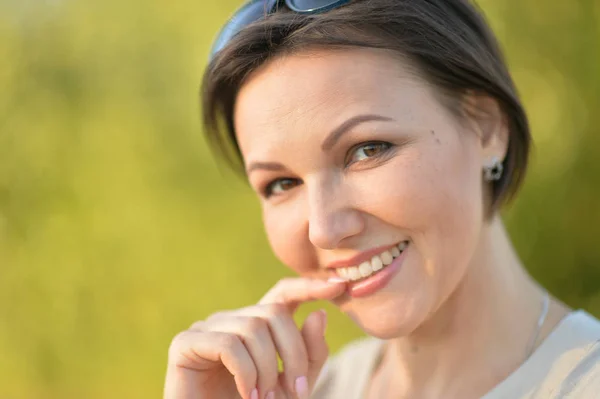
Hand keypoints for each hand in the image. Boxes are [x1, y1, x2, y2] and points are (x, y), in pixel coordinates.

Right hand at [164, 277, 345, 398]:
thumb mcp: (293, 385)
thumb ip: (309, 354)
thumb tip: (319, 314)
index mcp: (256, 326)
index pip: (283, 293)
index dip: (308, 286)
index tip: (339, 286)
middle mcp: (231, 320)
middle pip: (274, 312)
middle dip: (294, 354)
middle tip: (296, 394)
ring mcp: (206, 329)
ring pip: (253, 328)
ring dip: (269, 370)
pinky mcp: (185, 344)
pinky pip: (227, 344)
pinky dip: (246, 373)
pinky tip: (248, 394)